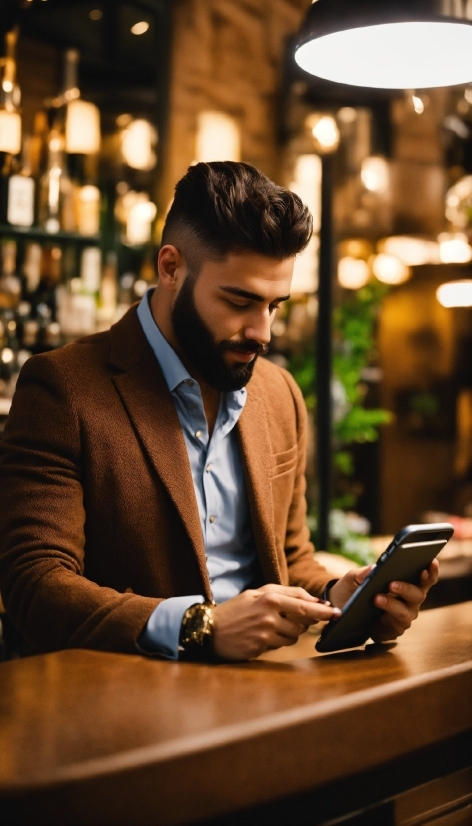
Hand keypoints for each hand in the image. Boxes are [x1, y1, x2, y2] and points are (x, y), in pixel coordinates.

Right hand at [212, 584, 340, 660]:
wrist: (209, 628)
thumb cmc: (237, 609)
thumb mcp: (258, 593)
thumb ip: (286, 593)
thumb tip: (314, 602)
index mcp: (270, 598)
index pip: (305, 606)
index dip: (323, 611)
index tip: (336, 613)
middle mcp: (269, 616)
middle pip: (302, 624)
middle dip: (304, 623)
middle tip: (292, 619)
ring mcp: (265, 634)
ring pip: (293, 637)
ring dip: (289, 633)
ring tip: (271, 626)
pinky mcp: (260, 648)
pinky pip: (280, 646)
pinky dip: (276, 642)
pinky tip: (262, 636)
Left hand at [329, 559, 439, 642]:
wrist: (341, 611)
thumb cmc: (353, 590)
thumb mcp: (352, 579)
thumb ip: (361, 573)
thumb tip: (373, 568)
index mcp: (407, 583)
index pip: (425, 578)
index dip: (431, 571)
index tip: (431, 562)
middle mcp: (410, 601)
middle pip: (419, 594)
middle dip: (407, 588)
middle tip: (391, 584)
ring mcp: (404, 616)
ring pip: (406, 612)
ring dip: (392, 604)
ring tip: (377, 598)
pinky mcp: (395, 630)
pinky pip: (396, 625)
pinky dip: (387, 617)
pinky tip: (377, 611)